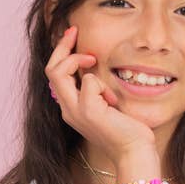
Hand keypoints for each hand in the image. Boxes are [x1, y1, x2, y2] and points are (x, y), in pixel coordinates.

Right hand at [45, 25, 156, 160]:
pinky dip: (102, 84)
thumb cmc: (127, 131)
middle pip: (50, 70)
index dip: (61, 53)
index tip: (72, 36)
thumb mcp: (107, 106)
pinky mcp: (87, 110)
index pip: (55, 76)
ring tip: (97, 66)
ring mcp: (75, 111)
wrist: (134, 152)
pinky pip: (89, 80)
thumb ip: (97, 91)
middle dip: (61, 46)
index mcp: (71, 109)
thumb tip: (94, 68)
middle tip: (74, 31)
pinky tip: (113, 101)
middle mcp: (68, 110)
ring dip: (79, 61)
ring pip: (58, 71)